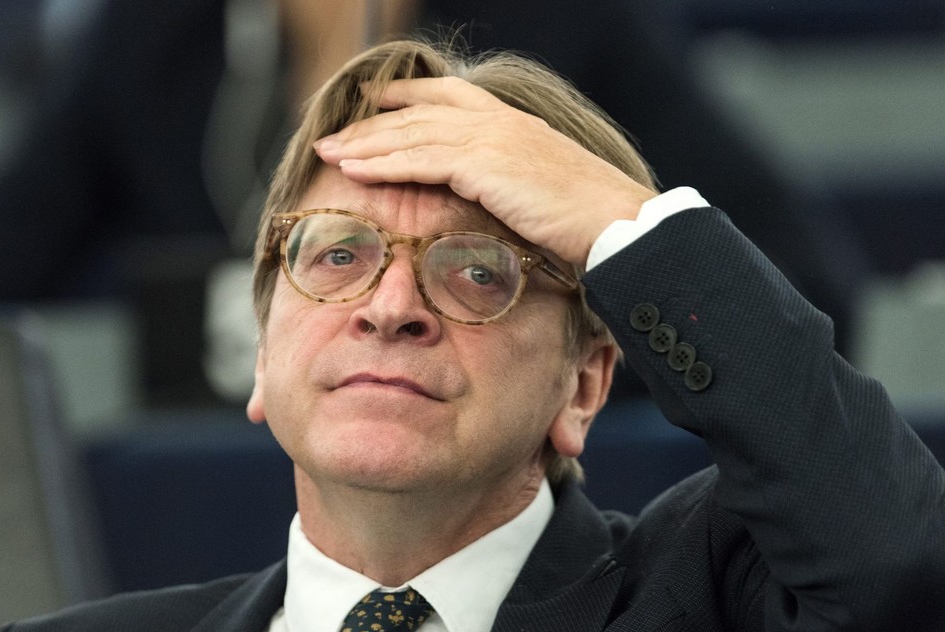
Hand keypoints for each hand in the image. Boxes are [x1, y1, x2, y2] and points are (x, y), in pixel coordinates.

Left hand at [313, 77, 656, 266]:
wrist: (615, 224)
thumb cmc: (589, 221)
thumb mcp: (544, 192)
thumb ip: (512, 185)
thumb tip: (493, 201)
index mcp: (514, 123)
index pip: (449, 95)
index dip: (408, 95)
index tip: (376, 101)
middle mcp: (499, 122)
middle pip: (420, 113)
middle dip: (371, 125)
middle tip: (334, 136)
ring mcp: (492, 138)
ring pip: (412, 134)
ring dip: (365, 145)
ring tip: (329, 154)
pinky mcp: (484, 164)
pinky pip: (420, 159)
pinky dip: (382, 165)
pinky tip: (354, 171)